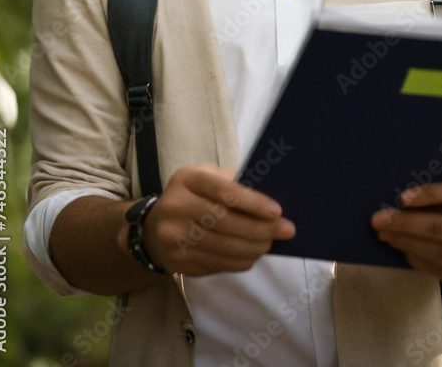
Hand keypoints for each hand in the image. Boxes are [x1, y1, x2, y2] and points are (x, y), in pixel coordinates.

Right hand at [117, 163, 294, 276]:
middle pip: (225, 222)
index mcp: (188, 179)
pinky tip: (252, 255)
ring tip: (271, 244)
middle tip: (285, 230)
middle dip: (260, 228)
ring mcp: (173, 237)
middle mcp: (176, 206)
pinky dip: (240, 261)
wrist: (155, 226)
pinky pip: (217, 264)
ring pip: (223, 247)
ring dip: (254, 248)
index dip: (252, 202)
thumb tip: (270, 197)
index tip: (277, 211)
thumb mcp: (208, 177)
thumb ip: (234, 182)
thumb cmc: (193, 195)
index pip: (223, 191)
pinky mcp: (178, 262)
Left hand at [370, 178, 441, 289]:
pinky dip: (418, 259)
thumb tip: (398, 193)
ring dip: (407, 244)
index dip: (434, 194)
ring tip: (384, 233)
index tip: (402, 197)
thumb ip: (440, 183)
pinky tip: (402, 248)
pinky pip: (441, 272)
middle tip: (379, 220)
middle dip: (410, 225)